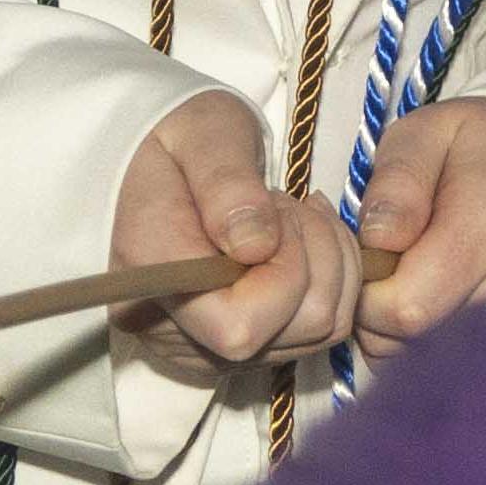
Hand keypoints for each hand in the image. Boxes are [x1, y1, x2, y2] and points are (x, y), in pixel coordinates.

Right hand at [115, 88, 360, 372]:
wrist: (153, 162)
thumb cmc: (179, 140)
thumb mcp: (201, 133)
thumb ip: (226, 184)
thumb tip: (257, 246)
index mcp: (153, 280)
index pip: (241, 327)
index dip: (285, 273)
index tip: (274, 212)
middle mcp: (178, 334)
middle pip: (295, 330)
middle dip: (316, 255)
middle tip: (282, 205)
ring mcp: (212, 351)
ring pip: (321, 330)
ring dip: (329, 263)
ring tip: (290, 218)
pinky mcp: (242, 351)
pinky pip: (321, 329)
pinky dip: (332, 277)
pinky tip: (300, 239)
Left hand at [351, 96, 485, 350]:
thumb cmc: (481, 144)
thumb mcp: (425, 132)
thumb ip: (396, 183)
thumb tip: (375, 243)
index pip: (407, 308)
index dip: (368, 296)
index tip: (371, 262)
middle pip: (424, 344)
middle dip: (384, 321)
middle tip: (389, 275)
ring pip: (445, 365)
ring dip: (411, 338)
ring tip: (420, 284)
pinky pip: (475, 367)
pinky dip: (442, 348)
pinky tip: (445, 305)